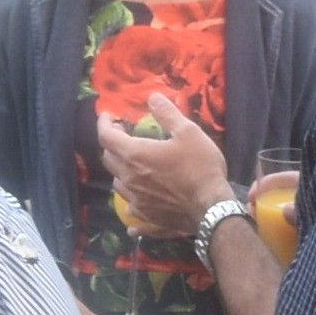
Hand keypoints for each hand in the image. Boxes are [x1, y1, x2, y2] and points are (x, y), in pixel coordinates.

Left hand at [95, 94, 235, 237]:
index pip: (106, 137)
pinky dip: (131, 203)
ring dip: (120, 170)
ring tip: (131, 164)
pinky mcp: (145, 217)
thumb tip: (152, 97)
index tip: (108, 116)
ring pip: (117, 183)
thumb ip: (167, 114)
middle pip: (108, 159)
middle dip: (112, 144)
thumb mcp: (188, 132)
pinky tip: (135, 206)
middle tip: (123, 135)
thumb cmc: (200, 166)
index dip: (104, 123)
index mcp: (135, 155)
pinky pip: (131, 210)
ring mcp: (136, 201)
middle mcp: (129, 178)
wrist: (211, 208)